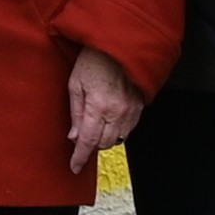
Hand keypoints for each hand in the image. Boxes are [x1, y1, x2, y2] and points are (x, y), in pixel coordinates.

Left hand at [66, 46, 144, 172]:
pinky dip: (117, 132)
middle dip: (91, 146)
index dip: (80, 157)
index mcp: (98, 107)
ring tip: (93, 130)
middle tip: (80, 140)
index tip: (74, 167)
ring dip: (104, 140)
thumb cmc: (92, 62)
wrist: (119, 47)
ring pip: (118, 139)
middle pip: (104, 144)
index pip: (88, 141)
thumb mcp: (74, 85)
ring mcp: (131, 111)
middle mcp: (117, 113)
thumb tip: (74, 137)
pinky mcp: (140, 107)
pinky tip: (108, 124)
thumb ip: (75, 113)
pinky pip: (129, 130)